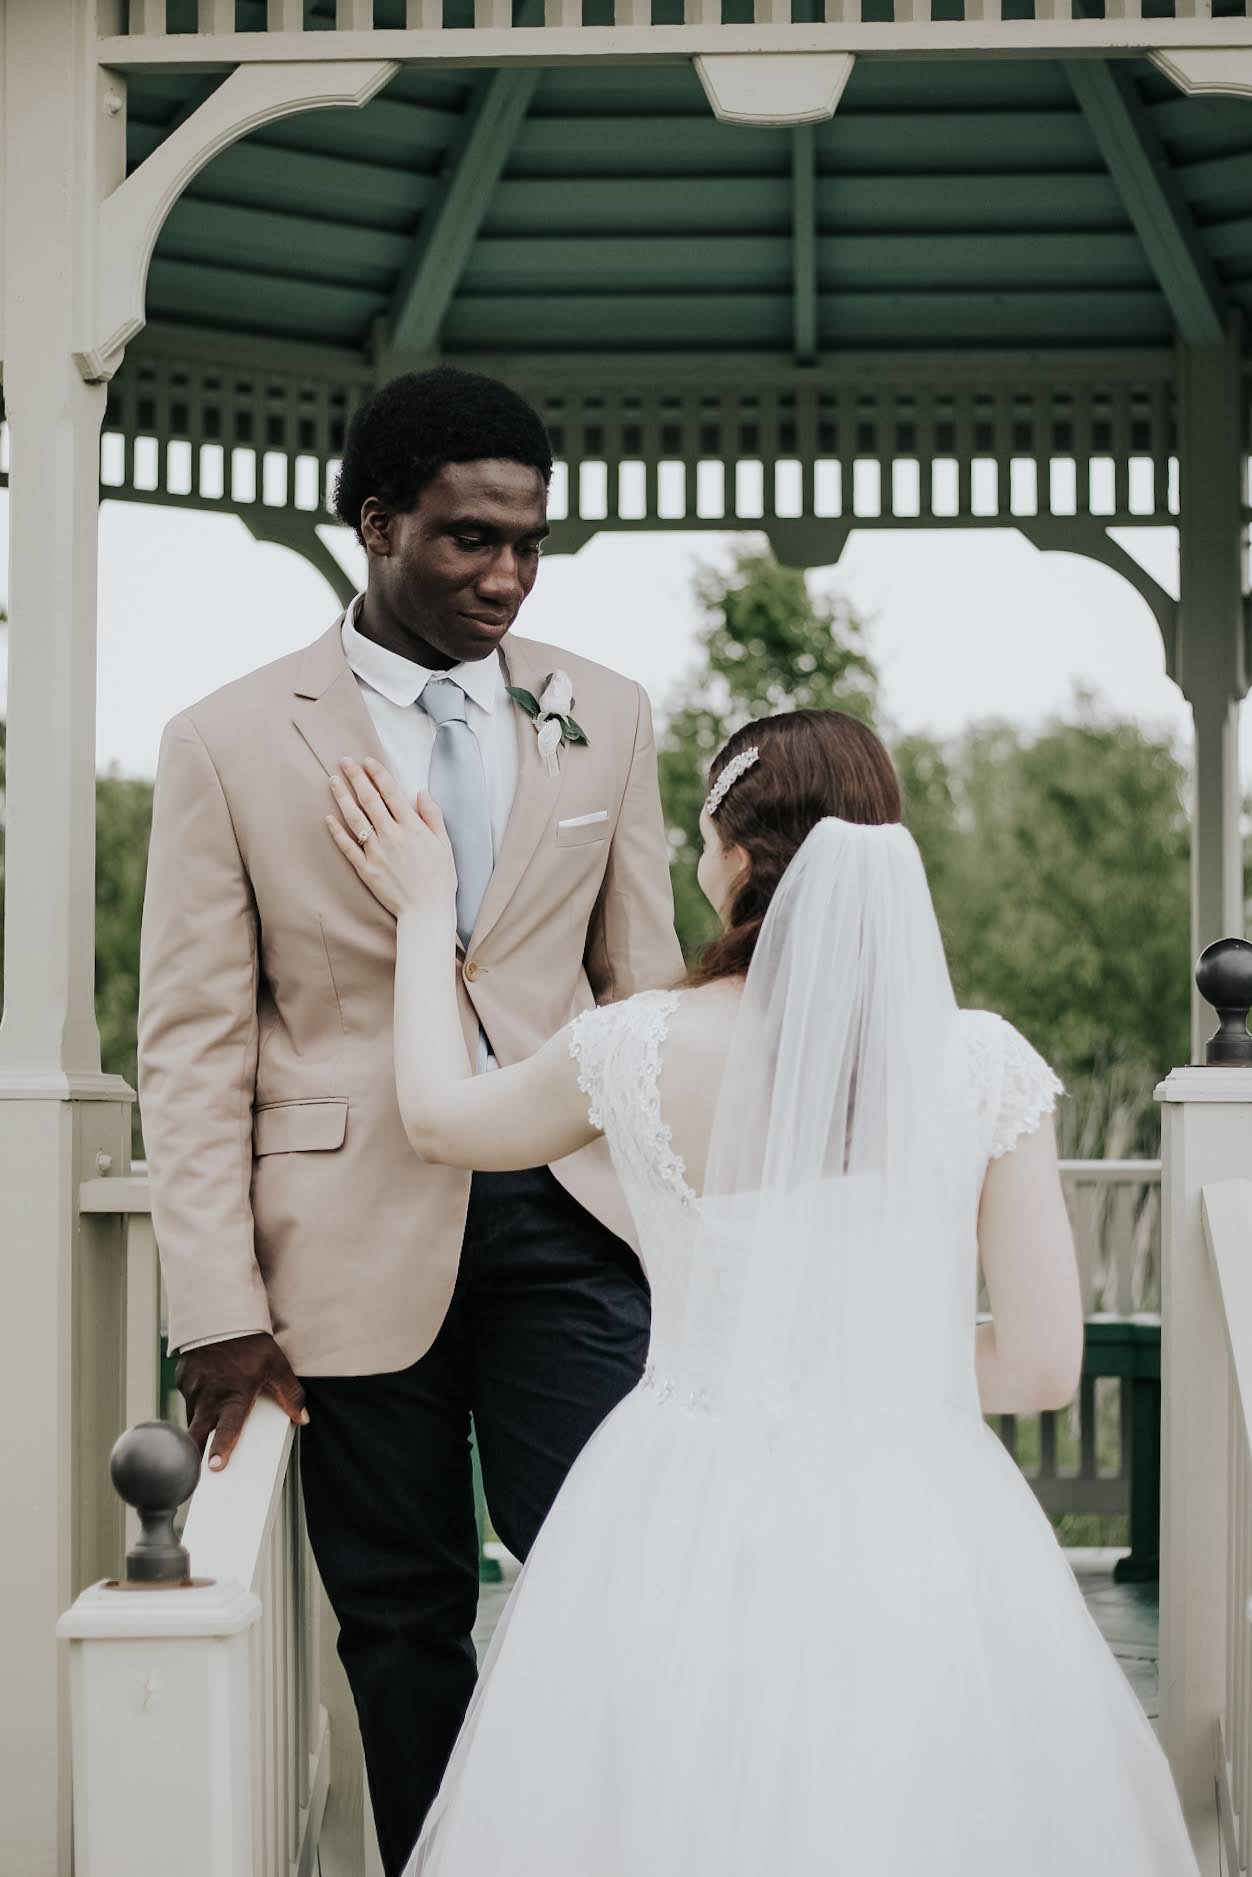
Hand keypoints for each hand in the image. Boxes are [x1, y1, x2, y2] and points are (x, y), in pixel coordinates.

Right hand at [176, 1330, 308, 1471]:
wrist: (220, 1313)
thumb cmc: (250, 1341)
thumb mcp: (276, 1365)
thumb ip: (290, 1394)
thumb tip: (302, 1418)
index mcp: (234, 1395)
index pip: (227, 1429)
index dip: (220, 1450)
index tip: (214, 1467)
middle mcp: (210, 1395)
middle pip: (197, 1434)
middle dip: (194, 1452)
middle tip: (195, 1468)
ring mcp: (193, 1388)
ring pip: (193, 1416)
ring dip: (199, 1424)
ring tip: (209, 1425)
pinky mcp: (182, 1379)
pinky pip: (188, 1398)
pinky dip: (196, 1401)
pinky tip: (207, 1393)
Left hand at [327, 757, 457, 919]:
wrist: (427, 911)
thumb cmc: (440, 879)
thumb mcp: (444, 844)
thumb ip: (432, 816)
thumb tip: (421, 792)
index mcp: (412, 827)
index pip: (391, 792)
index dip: (377, 773)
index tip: (367, 760)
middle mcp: (392, 835)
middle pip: (369, 799)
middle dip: (356, 777)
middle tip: (344, 761)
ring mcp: (376, 852)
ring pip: (355, 818)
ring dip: (342, 797)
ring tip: (333, 780)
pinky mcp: (366, 869)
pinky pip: (348, 846)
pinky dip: (337, 831)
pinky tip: (328, 817)